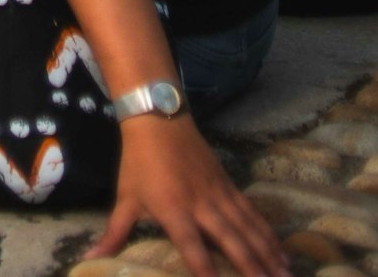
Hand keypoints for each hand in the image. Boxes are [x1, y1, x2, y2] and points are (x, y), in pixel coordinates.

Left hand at [85, 116, 289, 276]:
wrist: (158, 116)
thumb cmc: (138, 161)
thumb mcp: (125, 198)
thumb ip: (114, 234)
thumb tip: (90, 258)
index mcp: (174, 210)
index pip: (193, 247)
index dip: (207, 271)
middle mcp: (201, 203)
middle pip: (231, 239)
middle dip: (253, 267)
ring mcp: (218, 192)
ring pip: (248, 226)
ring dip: (268, 253)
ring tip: (287, 276)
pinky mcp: (227, 182)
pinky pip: (251, 211)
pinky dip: (267, 232)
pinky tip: (281, 249)